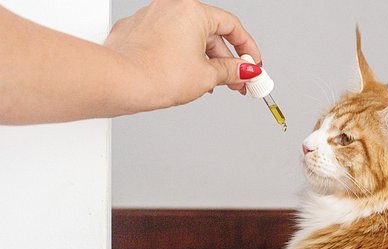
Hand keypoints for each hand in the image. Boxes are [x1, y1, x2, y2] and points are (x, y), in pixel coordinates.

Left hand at [104, 0, 261, 108]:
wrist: (118, 83)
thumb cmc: (155, 74)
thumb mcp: (206, 76)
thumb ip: (231, 71)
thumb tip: (245, 71)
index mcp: (192, 11)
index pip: (232, 26)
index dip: (247, 48)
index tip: (253, 64)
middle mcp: (171, 8)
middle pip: (210, 33)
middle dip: (226, 61)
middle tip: (236, 81)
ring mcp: (151, 19)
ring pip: (188, 39)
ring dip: (204, 62)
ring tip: (211, 85)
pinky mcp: (137, 33)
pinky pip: (168, 43)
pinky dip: (180, 59)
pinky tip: (184, 79)